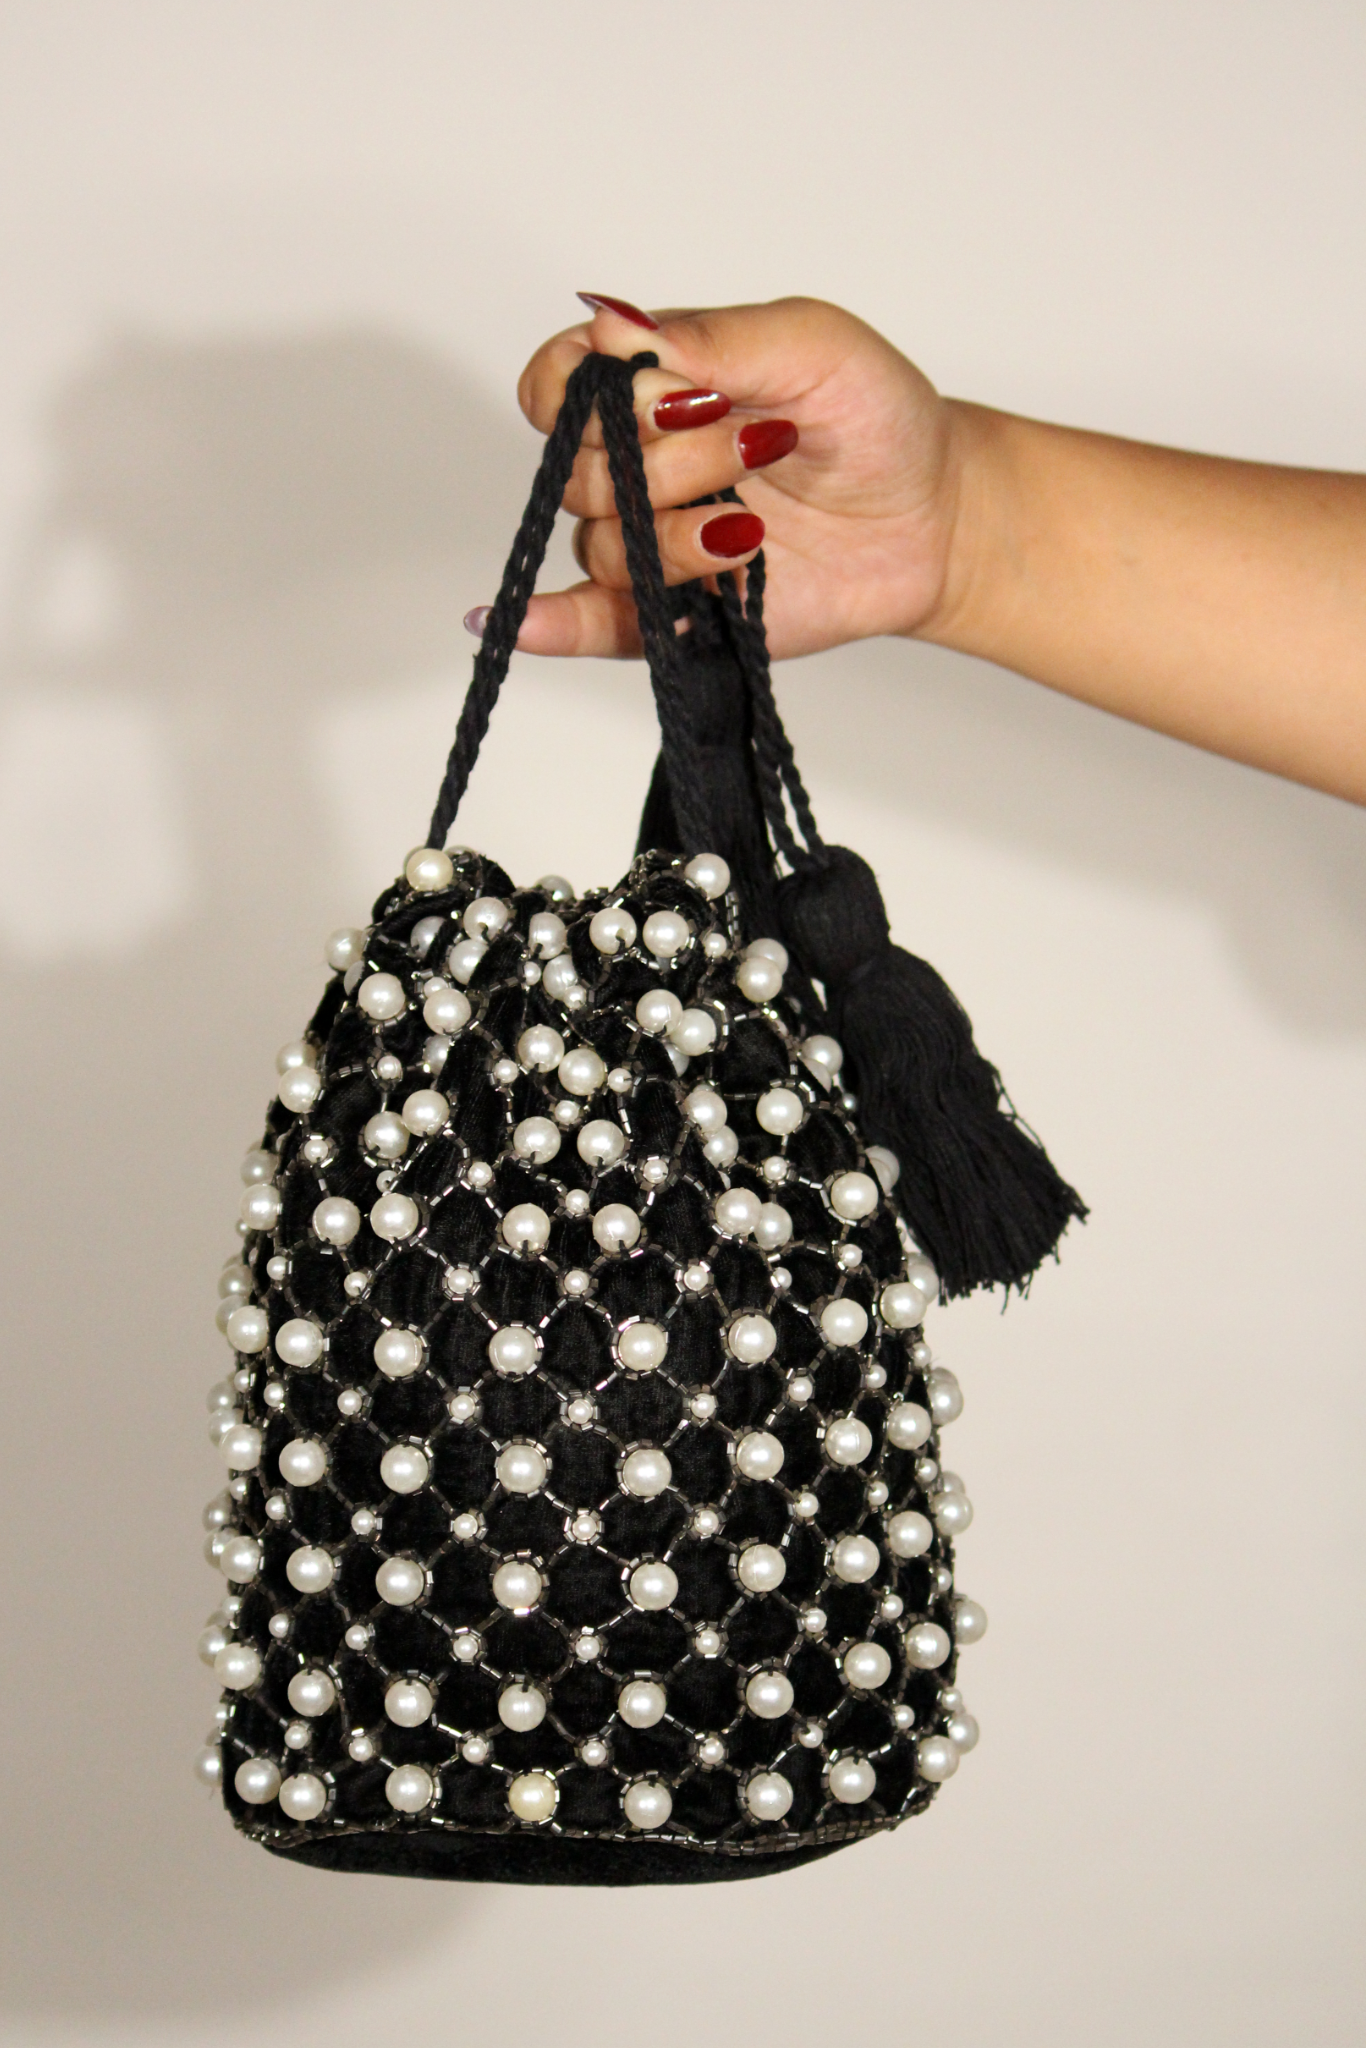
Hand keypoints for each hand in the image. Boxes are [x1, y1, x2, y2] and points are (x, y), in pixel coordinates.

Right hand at [502, 294, 964, 662]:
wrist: (935, 516)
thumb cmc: (877, 418)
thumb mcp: (813, 346)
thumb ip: (715, 337)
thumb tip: (612, 324)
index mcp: (655, 386)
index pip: (558, 384)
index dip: (585, 395)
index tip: (669, 396)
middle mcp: (640, 461)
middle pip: (581, 468)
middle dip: (666, 462)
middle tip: (755, 447)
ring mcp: (655, 538)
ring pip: (604, 544)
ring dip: (674, 537)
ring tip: (751, 528)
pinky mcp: (678, 608)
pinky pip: (593, 622)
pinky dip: (550, 626)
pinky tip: (519, 624)